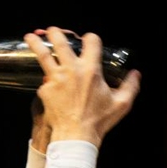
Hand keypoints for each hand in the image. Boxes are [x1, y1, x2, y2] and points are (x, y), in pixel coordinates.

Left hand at [23, 27, 140, 146]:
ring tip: (31, 37)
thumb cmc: (98, 121)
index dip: (90, 37)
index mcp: (91, 70)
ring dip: (36, 42)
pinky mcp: (45, 89)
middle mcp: (72, 70)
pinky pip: (44, 79)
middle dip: (56, 33)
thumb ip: (130, 86)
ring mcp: (56, 78)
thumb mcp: (121, 104)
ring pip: (43, 54)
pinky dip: (44, 78)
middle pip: (60, 41)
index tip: (88, 39)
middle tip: (53, 31)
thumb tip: (136, 74)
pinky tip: (43, 77)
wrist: (76, 136)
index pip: (91, 41)